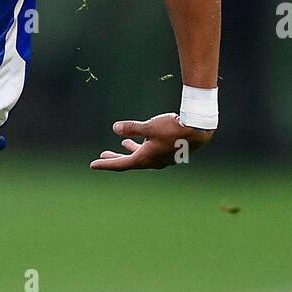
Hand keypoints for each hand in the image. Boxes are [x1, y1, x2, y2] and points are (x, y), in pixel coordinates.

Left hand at [89, 111, 213, 170]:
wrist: (199, 130)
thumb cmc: (174, 127)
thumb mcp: (150, 126)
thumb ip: (132, 128)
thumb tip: (115, 128)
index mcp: (145, 159)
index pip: (121, 164)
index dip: (106, 164)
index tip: (93, 165)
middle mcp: (153, 162)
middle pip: (129, 162)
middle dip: (116, 158)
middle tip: (103, 154)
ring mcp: (161, 159)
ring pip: (142, 156)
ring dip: (130, 150)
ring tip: (122, 144)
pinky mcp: (169, 153)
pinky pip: (151, 152)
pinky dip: (143, 147)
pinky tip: (144, 139)